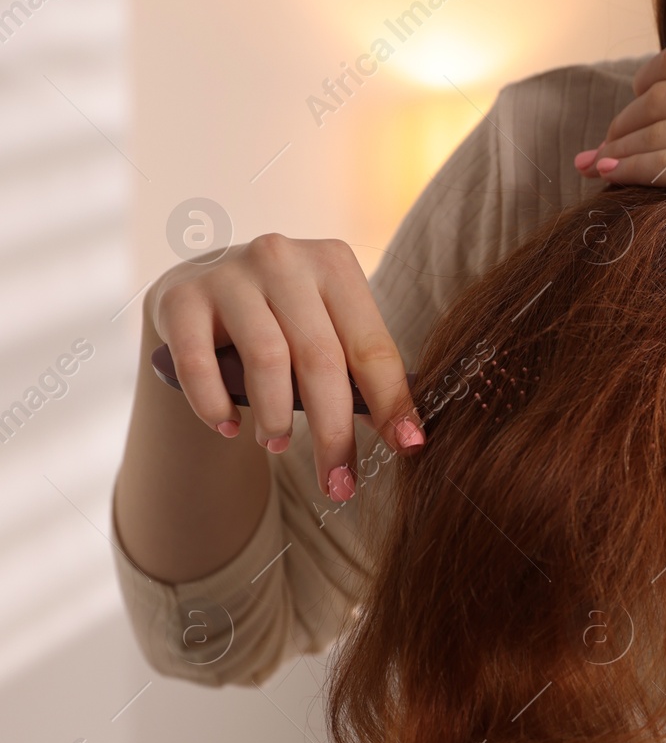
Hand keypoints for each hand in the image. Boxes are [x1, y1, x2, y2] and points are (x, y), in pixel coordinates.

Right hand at [147, 234, 423, 501]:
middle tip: (339, 482)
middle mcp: (283, 259)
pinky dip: (214, 405)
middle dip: (334, 432)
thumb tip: (407, 436)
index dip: (392, 402)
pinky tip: (228, 427)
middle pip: (320, 359)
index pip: (371, 346)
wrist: (203, 284)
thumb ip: (361, 369)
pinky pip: (198, 364)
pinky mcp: (181, 298)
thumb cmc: (283, 318)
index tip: (407, 448)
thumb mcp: (328, 327)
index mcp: (334, 264)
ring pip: (266, 360)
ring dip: (275, 418)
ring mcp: (228, 274)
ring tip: (278, 445)